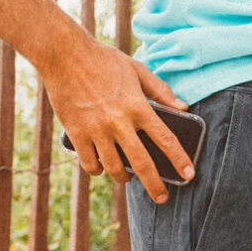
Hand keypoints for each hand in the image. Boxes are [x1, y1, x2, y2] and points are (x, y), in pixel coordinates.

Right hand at [42, 31, 195, 202]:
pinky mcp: (76, 133)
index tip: (189, 175)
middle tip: (162, 197)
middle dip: (155, 186)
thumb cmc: (102, 59)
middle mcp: (119, 122)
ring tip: (127, 177)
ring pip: (114, 168)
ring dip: (123, 178)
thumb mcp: (136, 69)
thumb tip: (183, 107)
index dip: (180, 160)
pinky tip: (101, 167)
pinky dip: (97, 170)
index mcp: (137, 106)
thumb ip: (160, 90)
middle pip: (142, 164)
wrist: (63, 53)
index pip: (166, 139)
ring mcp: (96, 129)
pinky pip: (90, 164)